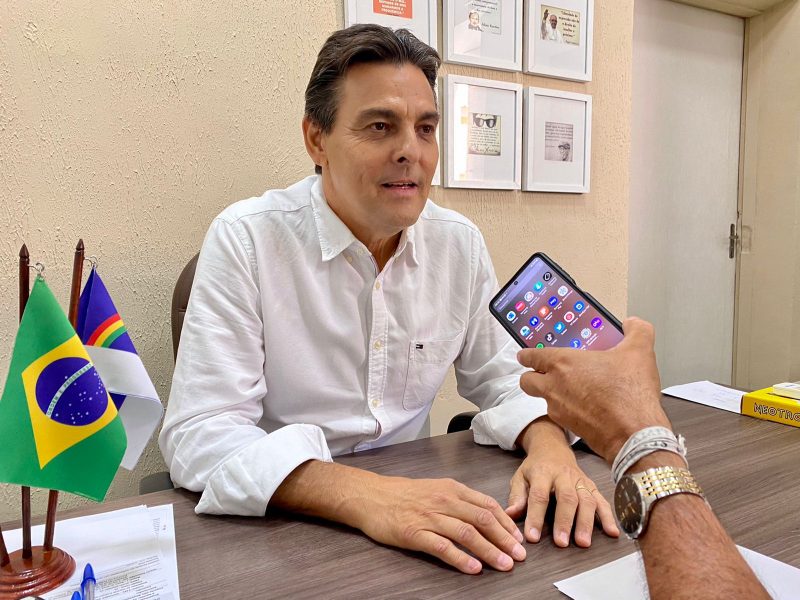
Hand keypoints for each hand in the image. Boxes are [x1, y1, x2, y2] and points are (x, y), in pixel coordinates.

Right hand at [355, 476, 526, 573]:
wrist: (371, 496)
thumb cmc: (404, 494)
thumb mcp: (436, 488)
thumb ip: (460, 500)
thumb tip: (487, 516)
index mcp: (452, 489)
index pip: (487, 505)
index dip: (506, 523)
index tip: (519, 538)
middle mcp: (444, 500)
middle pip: (482, 520)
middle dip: (504, 539)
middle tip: (520, 555)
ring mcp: (429, 517)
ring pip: (466, 534)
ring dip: (489, 551)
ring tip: (504, 564)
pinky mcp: (415, 533)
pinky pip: (442, 547)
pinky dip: (461, 558)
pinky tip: (474, 568)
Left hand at [506, 418, 617, 546]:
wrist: (553, 448)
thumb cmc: (535, 468)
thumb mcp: (520, 477)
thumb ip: (517, 496)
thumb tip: (510, 514)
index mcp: (543, 472)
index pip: (539, 495)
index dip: (535, 516)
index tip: (532, 536)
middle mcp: (564, 476)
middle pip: (567, 498)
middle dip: (565, 521)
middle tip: (562, 542)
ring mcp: (580, 480)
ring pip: (586, 500)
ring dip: (586, 522)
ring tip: (583, 542)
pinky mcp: (592, 486)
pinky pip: (602, 501)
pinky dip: (608, 517)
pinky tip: (612, 532)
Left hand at [517, 317, 670, 461]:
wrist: (634, 434)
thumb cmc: (630, 394)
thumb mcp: (640, 351)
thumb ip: (637, 330)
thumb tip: (633, 324)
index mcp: (563, 363)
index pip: (531, 356)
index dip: (527, 355)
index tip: (526, 354)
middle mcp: (555, 386)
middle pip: (527, 380)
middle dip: (531, 376)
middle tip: (542, 373)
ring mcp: (559, 409)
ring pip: (542, 399)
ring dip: (550, 394)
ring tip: (569, 389)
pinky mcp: (568, 427)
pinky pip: (558, 416)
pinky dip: (566, 410)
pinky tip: (584, 406)